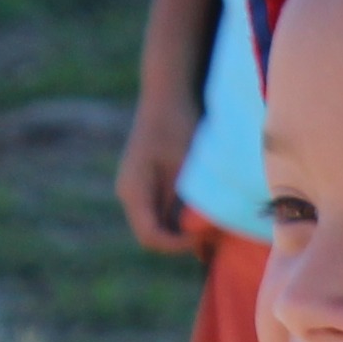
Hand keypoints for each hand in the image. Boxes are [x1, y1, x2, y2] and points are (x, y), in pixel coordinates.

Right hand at [118, 94, 200, 257]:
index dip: (178, 246)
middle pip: (153, 235)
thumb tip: (199, 240)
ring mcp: (136, 189)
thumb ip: (188, 206)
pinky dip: (181, 217)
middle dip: (182, 242)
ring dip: (182, 231)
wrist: (167, 95)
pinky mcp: (147, 184)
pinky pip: (161, 210)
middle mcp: (129, 193)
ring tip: (211, 227)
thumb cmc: (178, 126)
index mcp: (134, 191)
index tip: (204, 237)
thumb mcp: (187, 169)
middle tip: (213, 236)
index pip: (151, 237)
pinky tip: (203, 213)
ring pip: (158, 224)